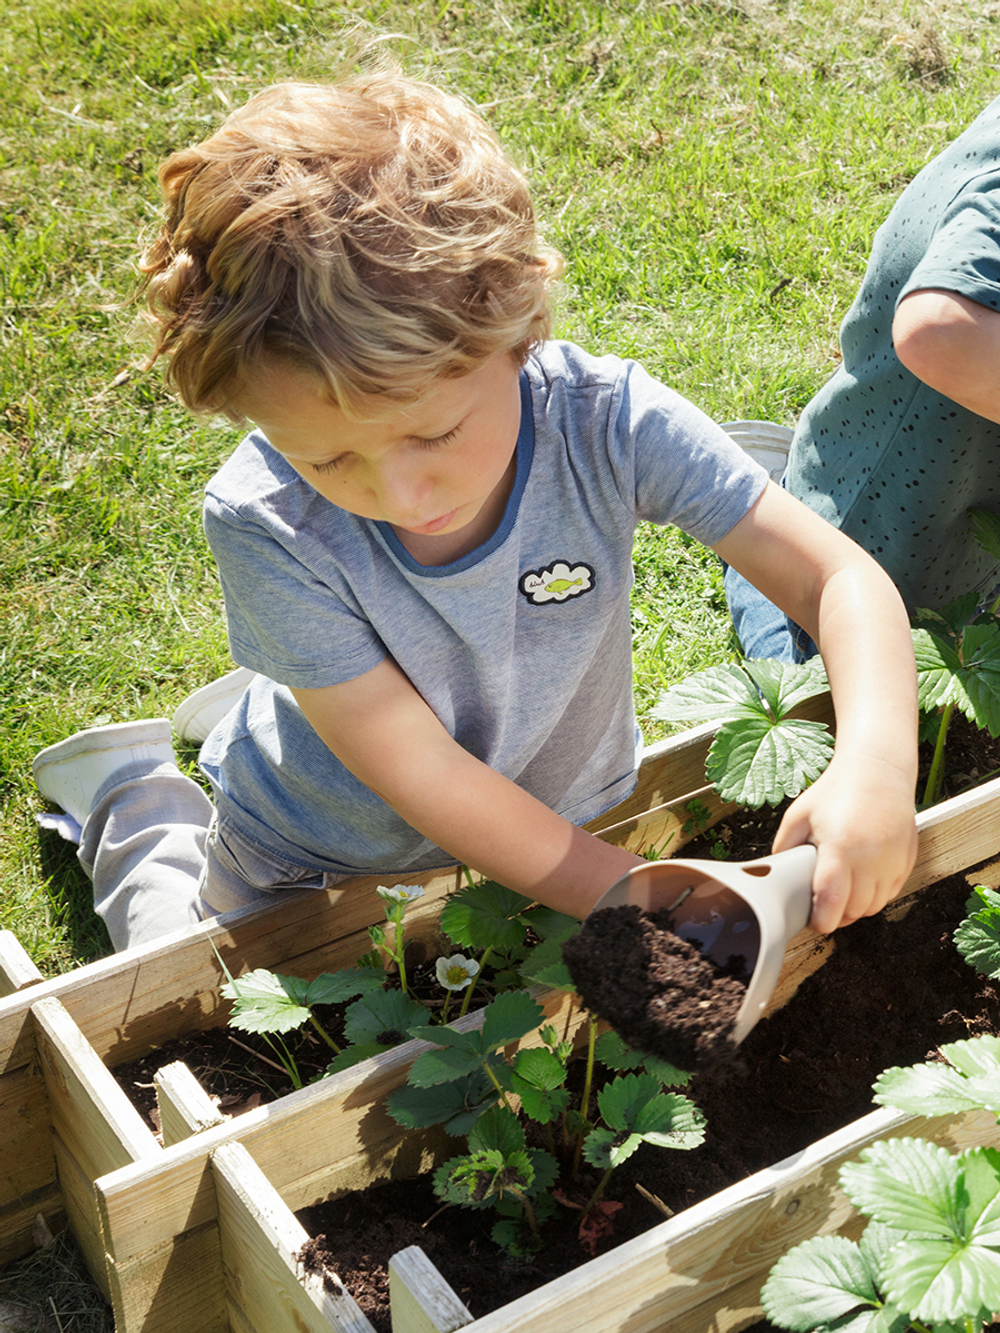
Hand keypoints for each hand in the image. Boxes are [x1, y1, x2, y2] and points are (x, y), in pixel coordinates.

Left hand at [771, 753, 916, 933]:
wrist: (878, 769)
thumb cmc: (837, 789)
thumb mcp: (799, 814)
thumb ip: (784, 846)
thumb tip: (778, 873)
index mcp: (840, 847)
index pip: (832, 902)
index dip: (821, 921)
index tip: (813, 921)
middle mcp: (870, 858)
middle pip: (854, 910)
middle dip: (837, 915)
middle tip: (823, 907)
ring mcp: (892, 860)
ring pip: (875, 906)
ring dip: (857, 907)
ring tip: (841, 894)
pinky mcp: (907, 859)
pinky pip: (891, 892)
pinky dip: (876, 895)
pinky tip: (861, 882)